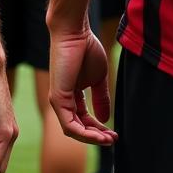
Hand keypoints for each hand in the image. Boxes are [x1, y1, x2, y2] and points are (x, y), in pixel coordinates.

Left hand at [48, 24, 116, 144]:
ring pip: (73, 130)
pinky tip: (98, 135)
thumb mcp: (99, 78)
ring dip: (91, 138)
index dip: (99, 129)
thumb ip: (101, 98)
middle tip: (112, 140)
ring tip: (108, 140)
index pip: (84, 119)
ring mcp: (59, 100)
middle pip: (79, 127)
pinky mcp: (57, 98)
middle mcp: (63, 100)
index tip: (114, 134)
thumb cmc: (86, 48)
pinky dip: (84, 133)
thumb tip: (105, 119)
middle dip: (96, 136)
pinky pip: (69, 124)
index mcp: (72, 94)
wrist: (75, 32)